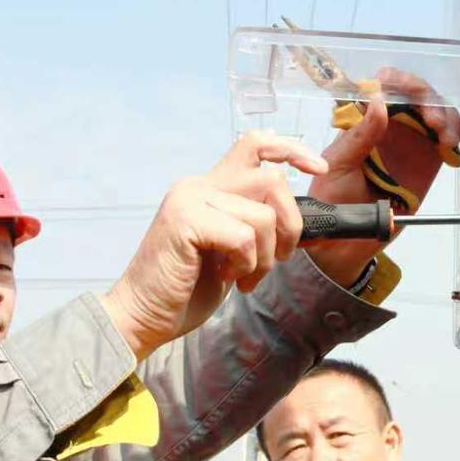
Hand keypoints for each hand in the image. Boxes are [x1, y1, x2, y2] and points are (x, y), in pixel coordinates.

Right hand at [101, 132, 326, 360]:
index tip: (317, 170)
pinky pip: (244, 236)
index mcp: (209, 188)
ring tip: (243, 277)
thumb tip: (295, 222)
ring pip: (263, 215)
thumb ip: (253, 226)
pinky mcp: (185, 220)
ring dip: (265, 256)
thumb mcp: (230, 252)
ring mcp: (190, 199)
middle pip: (271, 180)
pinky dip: (246, 264)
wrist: (142, 316)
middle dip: (290, 225)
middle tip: (276, 259)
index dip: (292, 151)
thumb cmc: (184, 291)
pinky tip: (226, 278)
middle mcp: (199, 185)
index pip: (255, 145)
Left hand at [304, 68, 459, 285]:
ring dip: (447, 116)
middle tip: (433, 120)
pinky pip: (447, 140)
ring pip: (438, 114)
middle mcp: (392, 126)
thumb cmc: (332, 198)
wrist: (345, 239)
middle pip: (417, 96)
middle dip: (428, 100)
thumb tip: (378, 101)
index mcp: (365, 121)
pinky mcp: (429, 162)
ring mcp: (412, 142)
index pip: (385, 89)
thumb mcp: (338, 165)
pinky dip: (455, 135)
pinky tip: (452, 145)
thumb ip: (359, 136)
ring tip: (446, 136)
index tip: (395, 85)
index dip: (395, 80)